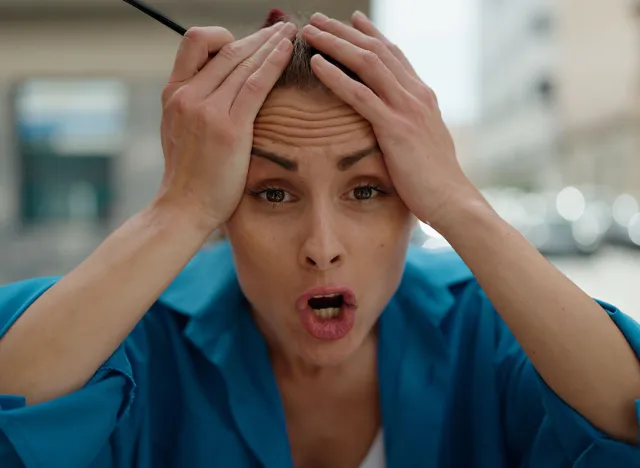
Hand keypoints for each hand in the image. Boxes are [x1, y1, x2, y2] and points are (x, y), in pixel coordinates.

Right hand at [156, 22, 296, 227]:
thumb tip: (221, 89)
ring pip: (242, 62)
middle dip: (257, 37)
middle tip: (280, 29)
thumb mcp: (180, 131)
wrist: (183, 207)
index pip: (196, 44)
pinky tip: (288, 52)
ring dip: (270, 43)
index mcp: (173, 93)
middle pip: (225, 50)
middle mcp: (186, 95)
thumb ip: (195, 105)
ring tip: (290, 34)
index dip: (224, 37)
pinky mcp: (228, 127)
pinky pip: (255, 84)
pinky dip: (273, 63)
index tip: (247, 45)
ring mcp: (206, 109)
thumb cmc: (188, 175)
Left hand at [302, 12, 480, 227]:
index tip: (352, 20)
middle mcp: (416, 95)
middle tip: (319, 19)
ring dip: (335, 44)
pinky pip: (360, 95)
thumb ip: (411, 125)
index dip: (371, 35)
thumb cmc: (436, 180)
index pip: (394, 55)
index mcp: (423, 97)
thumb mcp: (425, 143)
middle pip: (376, 51)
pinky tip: (315, 64)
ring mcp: (407, 108)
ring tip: (310, 31)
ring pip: (366, 63)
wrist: (453, 200)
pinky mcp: (395, 128)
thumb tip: (398, 123)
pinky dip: (335, 76)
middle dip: (345, 32)